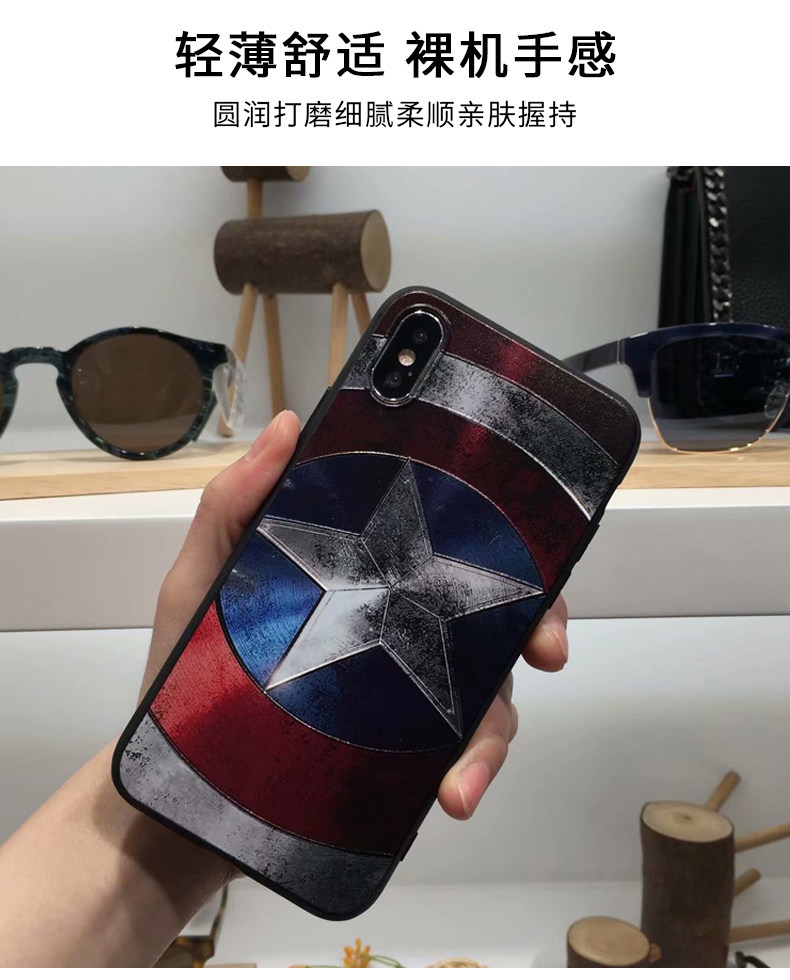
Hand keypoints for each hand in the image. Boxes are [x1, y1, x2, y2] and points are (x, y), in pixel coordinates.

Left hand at [146, 411, 568, 822]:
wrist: (177, 784)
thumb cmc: (188, 668)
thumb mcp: (203, 579)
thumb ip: (234, 506)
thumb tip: (290, 425)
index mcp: (370, 576)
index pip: (448, 542)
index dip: (502, 539)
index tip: (531, 550)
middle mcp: (402, 627)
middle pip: (494, 615)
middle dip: (539, 625)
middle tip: (546, 650)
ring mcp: (407, 693)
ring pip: (488, 696)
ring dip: (494, 733)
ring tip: (466, 776)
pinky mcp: (403, 752)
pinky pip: (457, 755)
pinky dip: (469, 773)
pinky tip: (454, 793)